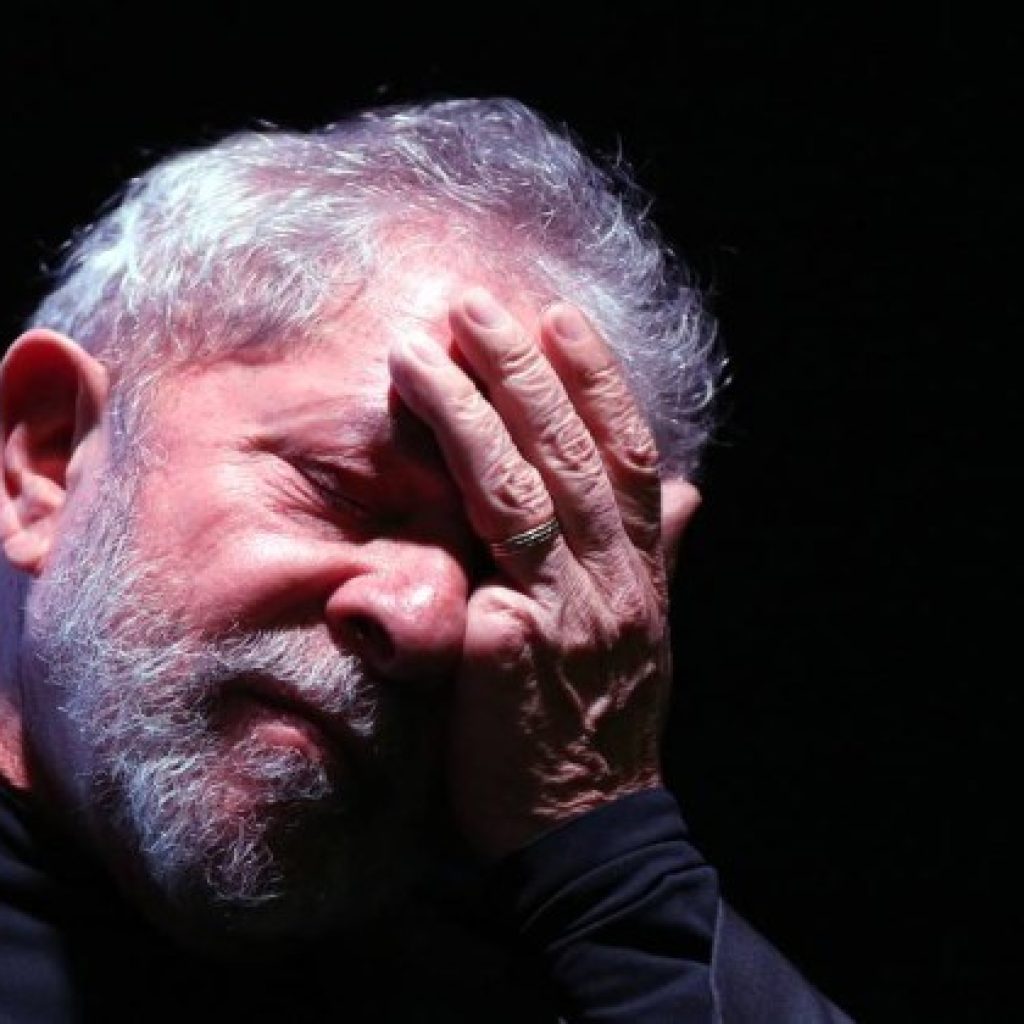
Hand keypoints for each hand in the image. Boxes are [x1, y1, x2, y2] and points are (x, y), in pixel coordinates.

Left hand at [389, 287, 697, 857]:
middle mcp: (608, 582)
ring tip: (423, 353)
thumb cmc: (605, 725)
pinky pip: (470, 573)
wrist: (586, 830)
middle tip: (475, 308)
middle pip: (568, 457)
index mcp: (639, 573)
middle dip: (522, 374)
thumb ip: (658, 555)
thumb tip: (686, 491)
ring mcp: (559, 615)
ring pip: (517, 494)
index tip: (560, 319)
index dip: (596, 382)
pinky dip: (446, 506)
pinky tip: (404, 452)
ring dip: (470, 416)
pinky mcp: (502, 655)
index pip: (624, 457)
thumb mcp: (648, 635)